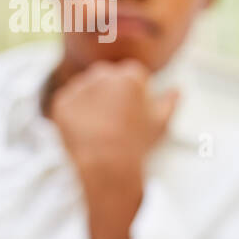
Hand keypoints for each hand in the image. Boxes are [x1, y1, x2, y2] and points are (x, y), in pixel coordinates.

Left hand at [48, 60, 178, 238]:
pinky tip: (86, 132)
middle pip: (108, 78)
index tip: (135, 113)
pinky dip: (76, 115)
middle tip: (116, 121)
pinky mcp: (62, 102)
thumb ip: (170, 101)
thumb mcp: (160, 122)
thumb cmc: (137, 143)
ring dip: (92, 101)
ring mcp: (80, 87)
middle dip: (111, 93)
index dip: (136, 95)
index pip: (133, 76)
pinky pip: (69, 103)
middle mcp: (103, 74)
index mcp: (130, 75)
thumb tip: (177, 91)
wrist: (105, 164)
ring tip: (100, 128)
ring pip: (87, 89)